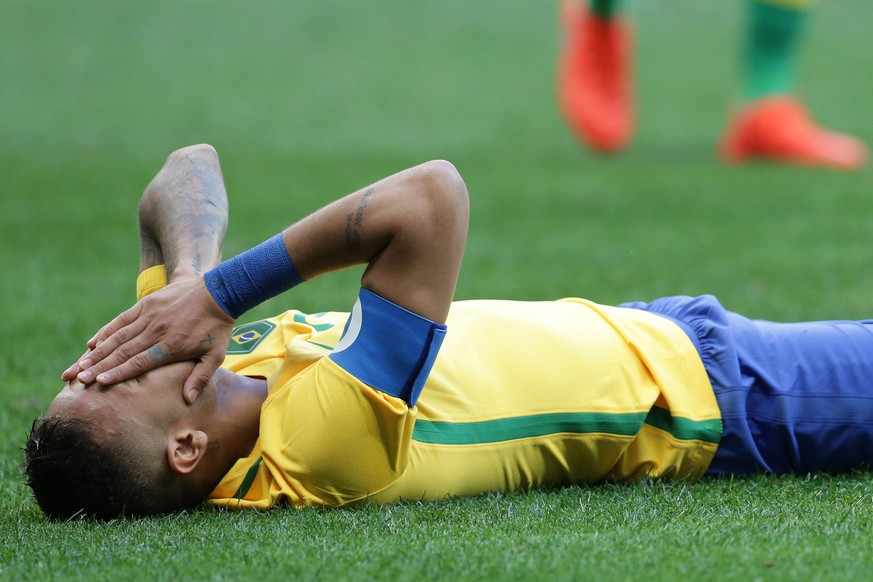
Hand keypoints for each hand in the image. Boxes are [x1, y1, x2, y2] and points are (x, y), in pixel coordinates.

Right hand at [67, 278, 235, 402]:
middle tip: (78, 379)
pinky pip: (121, 320)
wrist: (219, 291)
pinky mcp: (146, 305)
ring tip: (78, 366)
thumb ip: (200, 377)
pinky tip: (92, 343)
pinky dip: (106, 332)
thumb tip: (188, 400)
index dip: (118, 373)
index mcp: (171, 346)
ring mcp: (149, 316)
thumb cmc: (217, 328)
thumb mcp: (216, 355)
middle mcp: (156, 331)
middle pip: (122, 352)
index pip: (139, 362)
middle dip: (98, 367)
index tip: (99, 383)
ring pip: (117, 337)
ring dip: (97, 352)